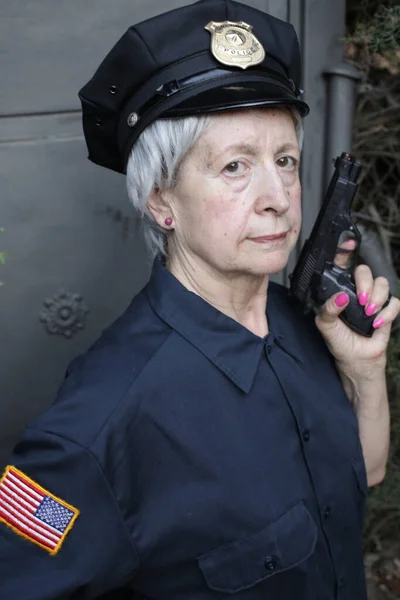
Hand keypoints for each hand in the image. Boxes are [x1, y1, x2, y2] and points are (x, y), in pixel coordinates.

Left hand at [315, 259, 399, 377]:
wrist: (355, 360)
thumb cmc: (338, 340)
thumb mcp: (325, 325)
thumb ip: (328, 309)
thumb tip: (341, 297)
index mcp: (340, 290)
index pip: (343, 266)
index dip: (345, 252)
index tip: (348, 244)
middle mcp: (357, 291)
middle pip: (365, 270)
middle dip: (364, 281)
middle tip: (360, 299)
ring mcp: (374, 299)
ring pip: (383, 283)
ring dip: (377, 296)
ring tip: (368, 312)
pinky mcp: (387, 310)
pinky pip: (395, 302)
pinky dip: (387, 312)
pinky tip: (376, 323)